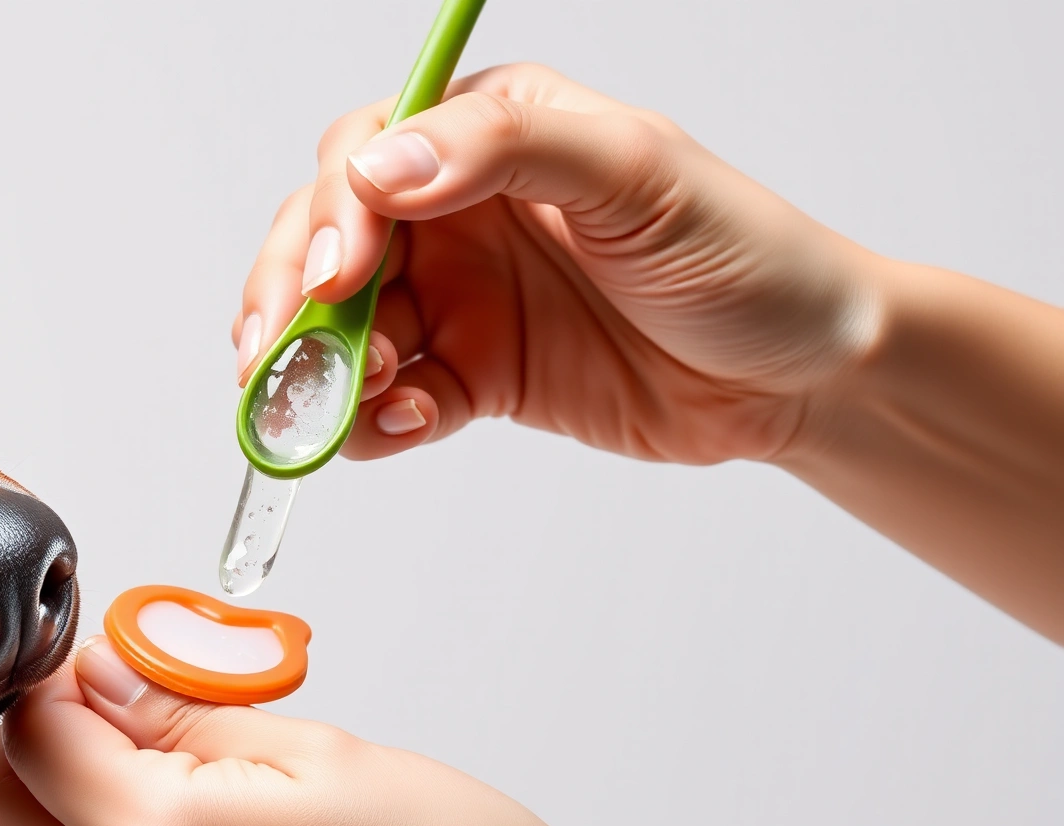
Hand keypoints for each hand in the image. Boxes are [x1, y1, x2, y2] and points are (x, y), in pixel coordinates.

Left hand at [0, 639, 865, 825]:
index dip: (58, 667)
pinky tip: (205, 789)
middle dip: (44, 724)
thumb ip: (193, 714)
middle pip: (11, 805)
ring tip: (185, 726)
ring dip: (81, 776)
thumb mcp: (323, 751)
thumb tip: (117, 677)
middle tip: (124, 672)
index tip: (109, 634)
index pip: (34, 735)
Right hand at [235, 63, 884, 466]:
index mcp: (492, 138)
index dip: (334, 215)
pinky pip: (393, 400)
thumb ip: (505, 151)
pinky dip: (376, 422)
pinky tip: (404, 425)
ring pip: (345, 329)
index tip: (339, 275)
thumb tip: (383, 169)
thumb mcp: (635, 172)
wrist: (803, 378)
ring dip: (324, 369)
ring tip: (346, 403)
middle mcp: (460, 213)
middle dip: (294, 300)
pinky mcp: (475, 377)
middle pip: (328, 244)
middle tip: (284, 357)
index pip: (367, 156)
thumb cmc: (745, 255)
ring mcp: (463, 298)